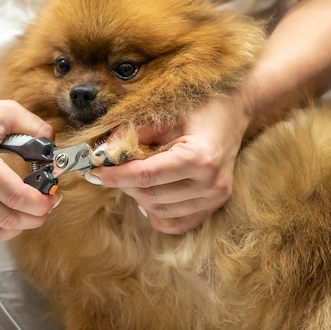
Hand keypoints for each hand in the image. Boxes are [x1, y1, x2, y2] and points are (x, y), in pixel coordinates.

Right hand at [0, 92, 60, 246]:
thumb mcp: (3, 111)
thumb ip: (35, 128)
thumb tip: (56, 152)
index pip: (15, 195)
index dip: (41, 203)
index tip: (53, 198)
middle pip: (6, 217)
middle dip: (35, 217)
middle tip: (46, 207)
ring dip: (16, 229)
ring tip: (28, 215)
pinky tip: (5, 221)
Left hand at [89, 95, 249, 233]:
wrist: (236, 109)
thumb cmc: (201, 106)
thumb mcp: (165, 114)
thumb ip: (133, 134)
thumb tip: (102, 152)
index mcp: (200, 158)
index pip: (147, 175)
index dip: (116, 175)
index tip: (94, 172)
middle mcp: (210, 183)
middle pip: (152, 196)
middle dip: (125, 185)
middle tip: (109, 171)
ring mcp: (216, 197)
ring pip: (161, 211)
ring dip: (139, 197)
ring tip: (131, 179)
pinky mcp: (216, 204)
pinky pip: (178, 223)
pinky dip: (158, 214)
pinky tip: (149, 197)